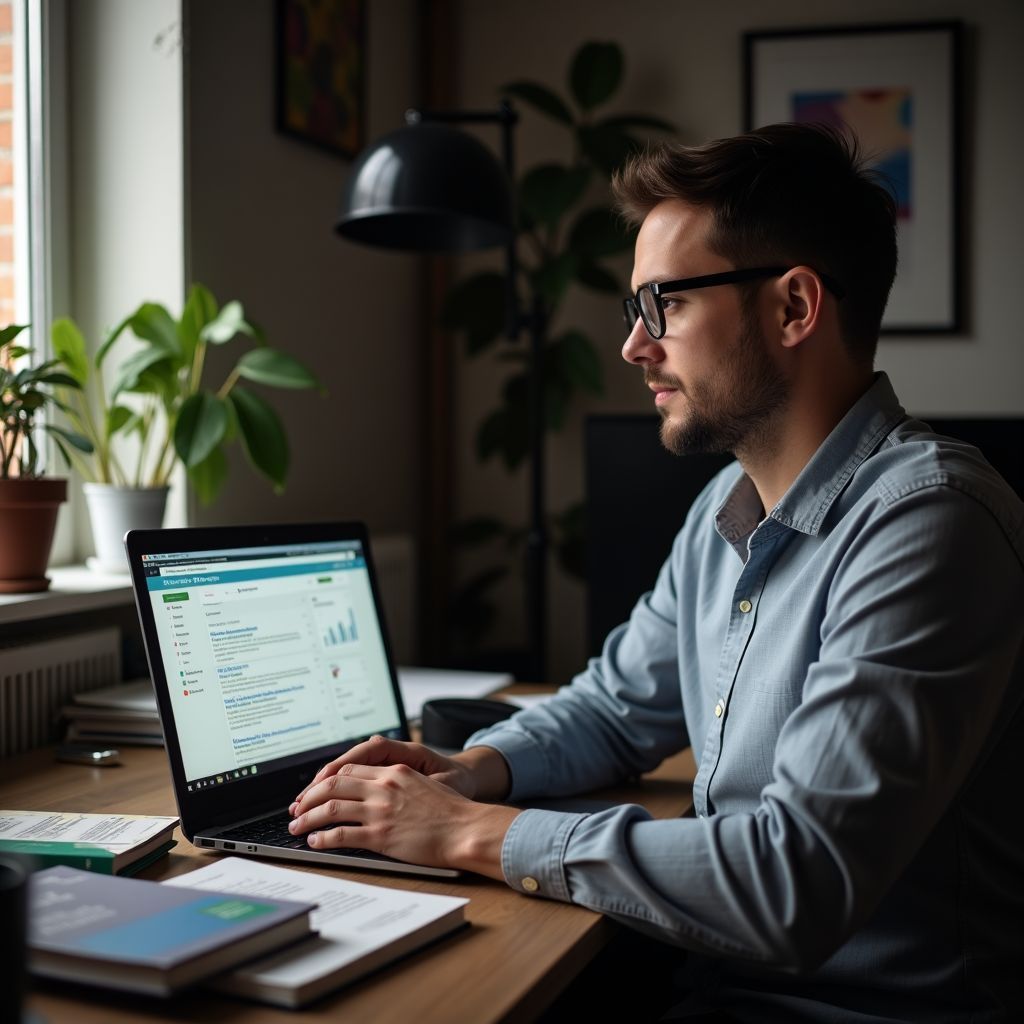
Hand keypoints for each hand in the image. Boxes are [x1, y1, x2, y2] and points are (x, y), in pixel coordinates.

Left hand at [288, 761, 518, 875]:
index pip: (348, 770)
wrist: (466, 830)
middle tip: (296, 809)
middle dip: (308, 797)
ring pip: (330, 808)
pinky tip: (315, 842)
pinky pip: (341, 835)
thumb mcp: (423, 785)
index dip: (325, 781)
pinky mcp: (381, 835)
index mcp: (393, 772)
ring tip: (297, 827)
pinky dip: (322, 838)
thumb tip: (376, 793)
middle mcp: (383, 787)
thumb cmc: (451, 812)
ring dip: (308, 818)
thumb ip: (397, 784)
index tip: (313, 792)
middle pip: (332, 785)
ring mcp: (380, 811)